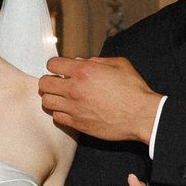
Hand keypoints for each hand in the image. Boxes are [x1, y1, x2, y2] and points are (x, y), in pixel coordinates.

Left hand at [39, 55, 159, 143]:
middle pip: (44, 84)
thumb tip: (79, 62)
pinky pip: (57, 118)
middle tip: (58, 83)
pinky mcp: (78, 124)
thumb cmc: (134, 90)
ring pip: (46, 102)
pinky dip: (60, 113)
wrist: (141, 116)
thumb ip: (96, 61)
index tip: (60, 69)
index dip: (55, 65)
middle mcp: (75, 89)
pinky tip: (70, 110)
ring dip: (52, 98)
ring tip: (62, 97)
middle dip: (49, 81)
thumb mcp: (119, 64)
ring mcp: (74, 108)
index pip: (52, 64)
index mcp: (84, 71)